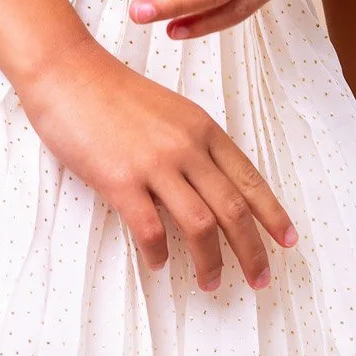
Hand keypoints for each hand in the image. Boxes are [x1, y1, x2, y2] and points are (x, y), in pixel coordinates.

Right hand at [15, 37, 297, 292]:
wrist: (67, 72)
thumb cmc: (112, 91)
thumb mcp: (169, 110)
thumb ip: (192, 145)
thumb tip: (209, 187)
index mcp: (201, 128)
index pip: (249, 179)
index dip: (272, 213)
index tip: (287, 240)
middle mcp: (186, 146)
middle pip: (233, 209)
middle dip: (252, 250)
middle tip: (260, 279)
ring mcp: (154, 164)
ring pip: (200, 225)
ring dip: (210, 262)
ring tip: (211, 284)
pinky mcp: (120, 180)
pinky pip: (150, 230)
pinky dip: (159, 253)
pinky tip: (159, 264)